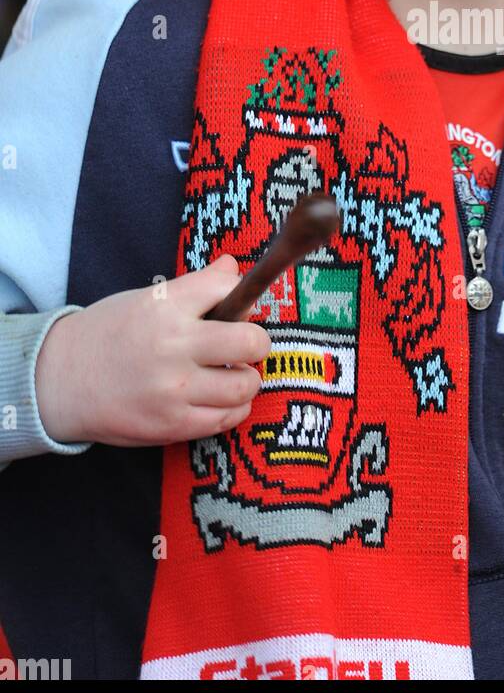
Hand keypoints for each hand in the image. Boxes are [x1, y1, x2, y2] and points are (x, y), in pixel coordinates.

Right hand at [35, 256, 271, 446]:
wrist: (59, 381)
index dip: (239, 294)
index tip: (234, 305)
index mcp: (165, 307)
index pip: (229, 288)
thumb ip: (195, 286)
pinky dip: (233, 407)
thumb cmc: (107, 333)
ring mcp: (174, 390)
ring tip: (231, 374)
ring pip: (245, 384)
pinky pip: (227, 418)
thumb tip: (232, 267)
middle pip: (251, 341)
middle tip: (246, 344)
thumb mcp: (145, 299)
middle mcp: (173, 347)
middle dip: (256, 341)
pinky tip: (220, 397)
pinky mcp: (172, 425)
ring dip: (246, 378)